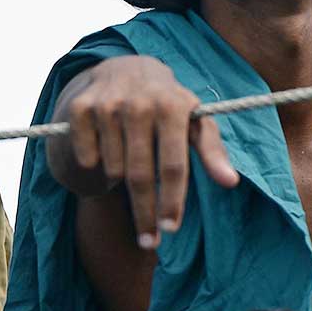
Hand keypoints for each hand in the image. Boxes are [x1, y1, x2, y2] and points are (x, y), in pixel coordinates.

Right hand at [58, 55, 240, 247]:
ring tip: (129, 163)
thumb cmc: (167, 105)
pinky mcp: (80, 109)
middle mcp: (139, 103)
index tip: (170, 229)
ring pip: (113, 169)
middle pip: (141, 175)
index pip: (173, 165)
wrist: (123, 69)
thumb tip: (231, 183)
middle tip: (149, 242)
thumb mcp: (194, 121)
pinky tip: (105, 149)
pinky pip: (89, 158)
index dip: (172, 201)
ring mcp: (107, 105)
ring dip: (121, 178)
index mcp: (172, 106)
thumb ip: (213, 151)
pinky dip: (97, 164)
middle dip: (145, 213)